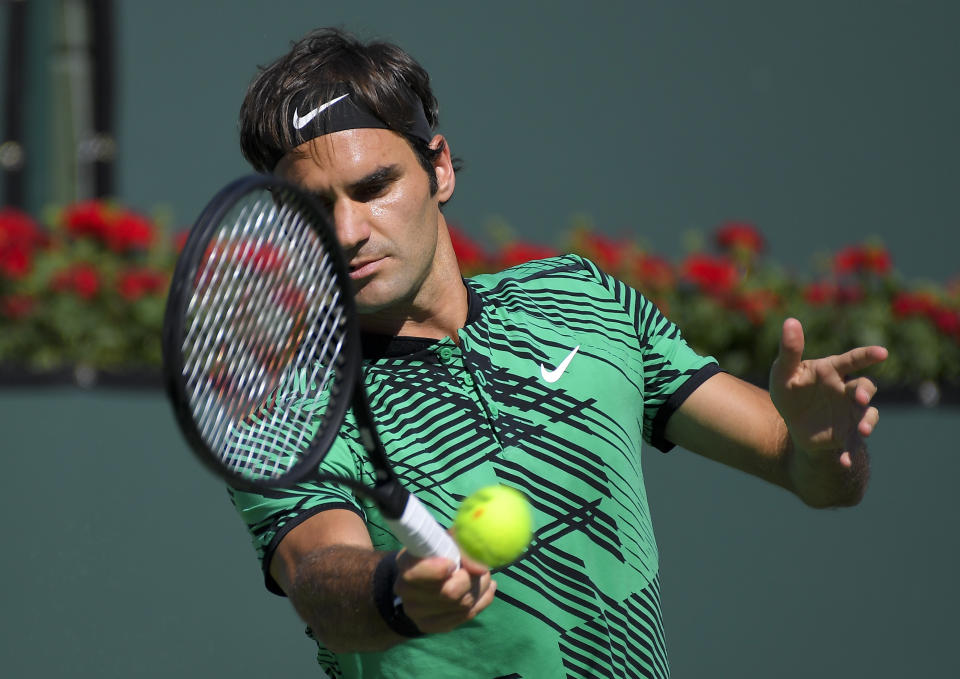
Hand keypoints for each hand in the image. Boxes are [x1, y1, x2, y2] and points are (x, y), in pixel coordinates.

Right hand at [394, 550, 495, 633]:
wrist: (424, 580)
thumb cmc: (439, 552)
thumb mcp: (447, 540)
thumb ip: (462, 544)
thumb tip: (479, 567)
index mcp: (406, 566)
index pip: (417, 574)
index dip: (440, 569)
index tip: (454, 563)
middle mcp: (406, 592)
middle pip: (449, 592)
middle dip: (472, 578)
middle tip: (482, 569)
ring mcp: (418, 613)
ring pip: (463, 604)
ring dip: (480, 587)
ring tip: (483, 576)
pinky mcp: (433, 626)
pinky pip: (467, 615)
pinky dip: (482, 600)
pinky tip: (484, 589)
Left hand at [769, 318, 887, 503]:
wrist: (792, 422)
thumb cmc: (789, 390)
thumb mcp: (783, 372)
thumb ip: (789, 350)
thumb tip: (790, 321)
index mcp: (832, 371)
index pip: (853, 360)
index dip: (867, 355)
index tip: (882, 352)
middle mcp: (847, 391)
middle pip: (865, 388)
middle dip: (866, 393)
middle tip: (860, 399)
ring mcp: (850, 413)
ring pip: (868, 415)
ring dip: (868, 422)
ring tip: (862, 431)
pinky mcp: (846, 435)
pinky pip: (853, 445)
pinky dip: (850, 454)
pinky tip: (844, 461)